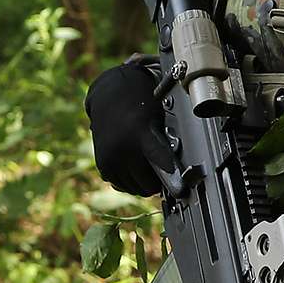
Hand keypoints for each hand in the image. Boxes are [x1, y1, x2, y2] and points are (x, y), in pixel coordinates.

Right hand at [85, 54, 176, 195]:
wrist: (109, 94)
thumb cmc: (139, 102)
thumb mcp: (156, 117)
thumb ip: (163, 142)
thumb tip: (175, 168)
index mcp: (140, 134)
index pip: (159, 161)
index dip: (171, 175)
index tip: (180, 187)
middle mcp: (122, 149)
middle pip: (146, 184)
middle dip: (156, 181)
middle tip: (162, 171)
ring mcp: (110, 159)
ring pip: (133, 188)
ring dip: (142, 182)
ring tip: (148, 168)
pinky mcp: (102, 164)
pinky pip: (119, 184)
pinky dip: (128, 180)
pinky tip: (134, 168)